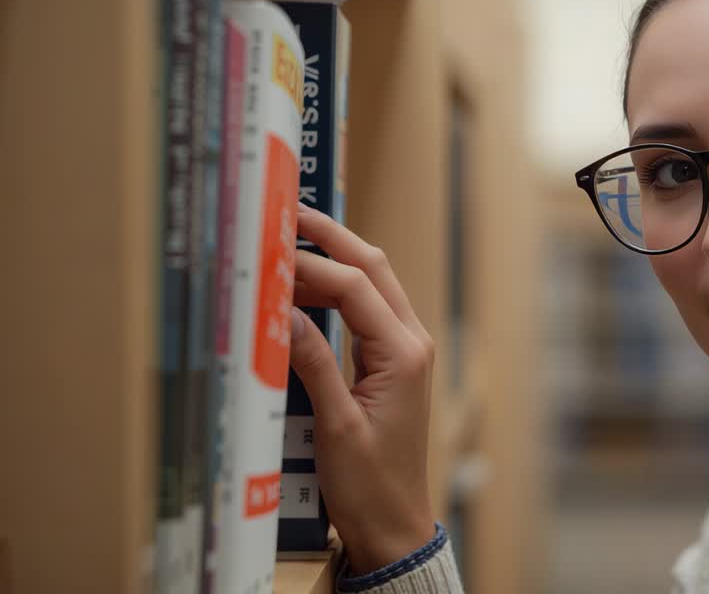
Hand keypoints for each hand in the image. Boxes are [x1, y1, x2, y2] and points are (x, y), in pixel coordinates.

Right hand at [287, 202, 436, 573]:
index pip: (356, 286)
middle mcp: (412, 343)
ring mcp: (405, 350)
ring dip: (332, 259)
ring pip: (371, 285)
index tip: (269, 246)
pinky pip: (365, 310)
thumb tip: (280, 308)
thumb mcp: (333, 426)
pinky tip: (301, 288)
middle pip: (372, 269)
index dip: (312, 260)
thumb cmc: (369, 485)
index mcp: (404, 354)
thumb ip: (310, 363)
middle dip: (331, 237)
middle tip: (286, 211)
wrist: (394, 524)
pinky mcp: (392, 363)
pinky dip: (335, 291)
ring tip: (285, 243)